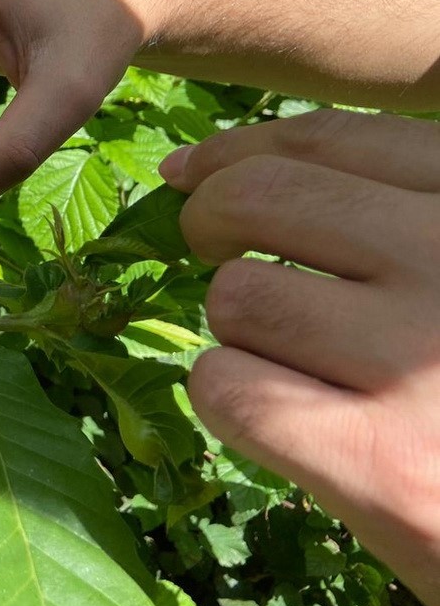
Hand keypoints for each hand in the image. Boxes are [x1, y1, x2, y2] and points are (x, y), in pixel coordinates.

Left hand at [161, 109, 439, 605]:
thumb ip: (395, 209)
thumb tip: (198, 168)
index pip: (332, 142)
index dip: (236, 151)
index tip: (189, 171)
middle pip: (261, 199)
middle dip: (211, 223)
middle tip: (216, 258)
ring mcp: (421, 359)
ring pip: (238, 297)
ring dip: (241, 332)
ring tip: (301, 364)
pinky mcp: (383, 463)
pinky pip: (230, 390)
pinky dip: (233, 402)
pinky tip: (286, 423)